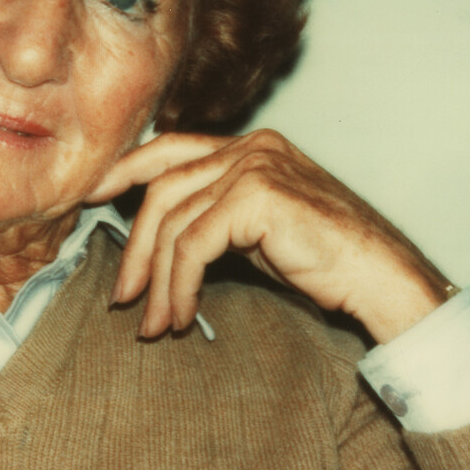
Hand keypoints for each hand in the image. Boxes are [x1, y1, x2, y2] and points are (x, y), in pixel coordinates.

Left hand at [85, 130, 452, 344]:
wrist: (378, 275)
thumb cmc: (324, 261)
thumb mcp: (259, 231)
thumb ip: (216, 219)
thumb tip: (160, 242)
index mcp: (250, 145)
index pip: (170, 147)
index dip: (125, 170)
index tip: (92, 197)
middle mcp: (250, 146)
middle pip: (162, 188)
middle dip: (136, 248)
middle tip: (123, 297)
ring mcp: (255, 166)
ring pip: (174, 222)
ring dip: (158, 281)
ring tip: (155, 323)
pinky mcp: (257, 197)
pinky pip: (195, 244)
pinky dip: (181, 285)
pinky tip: (184, 314)